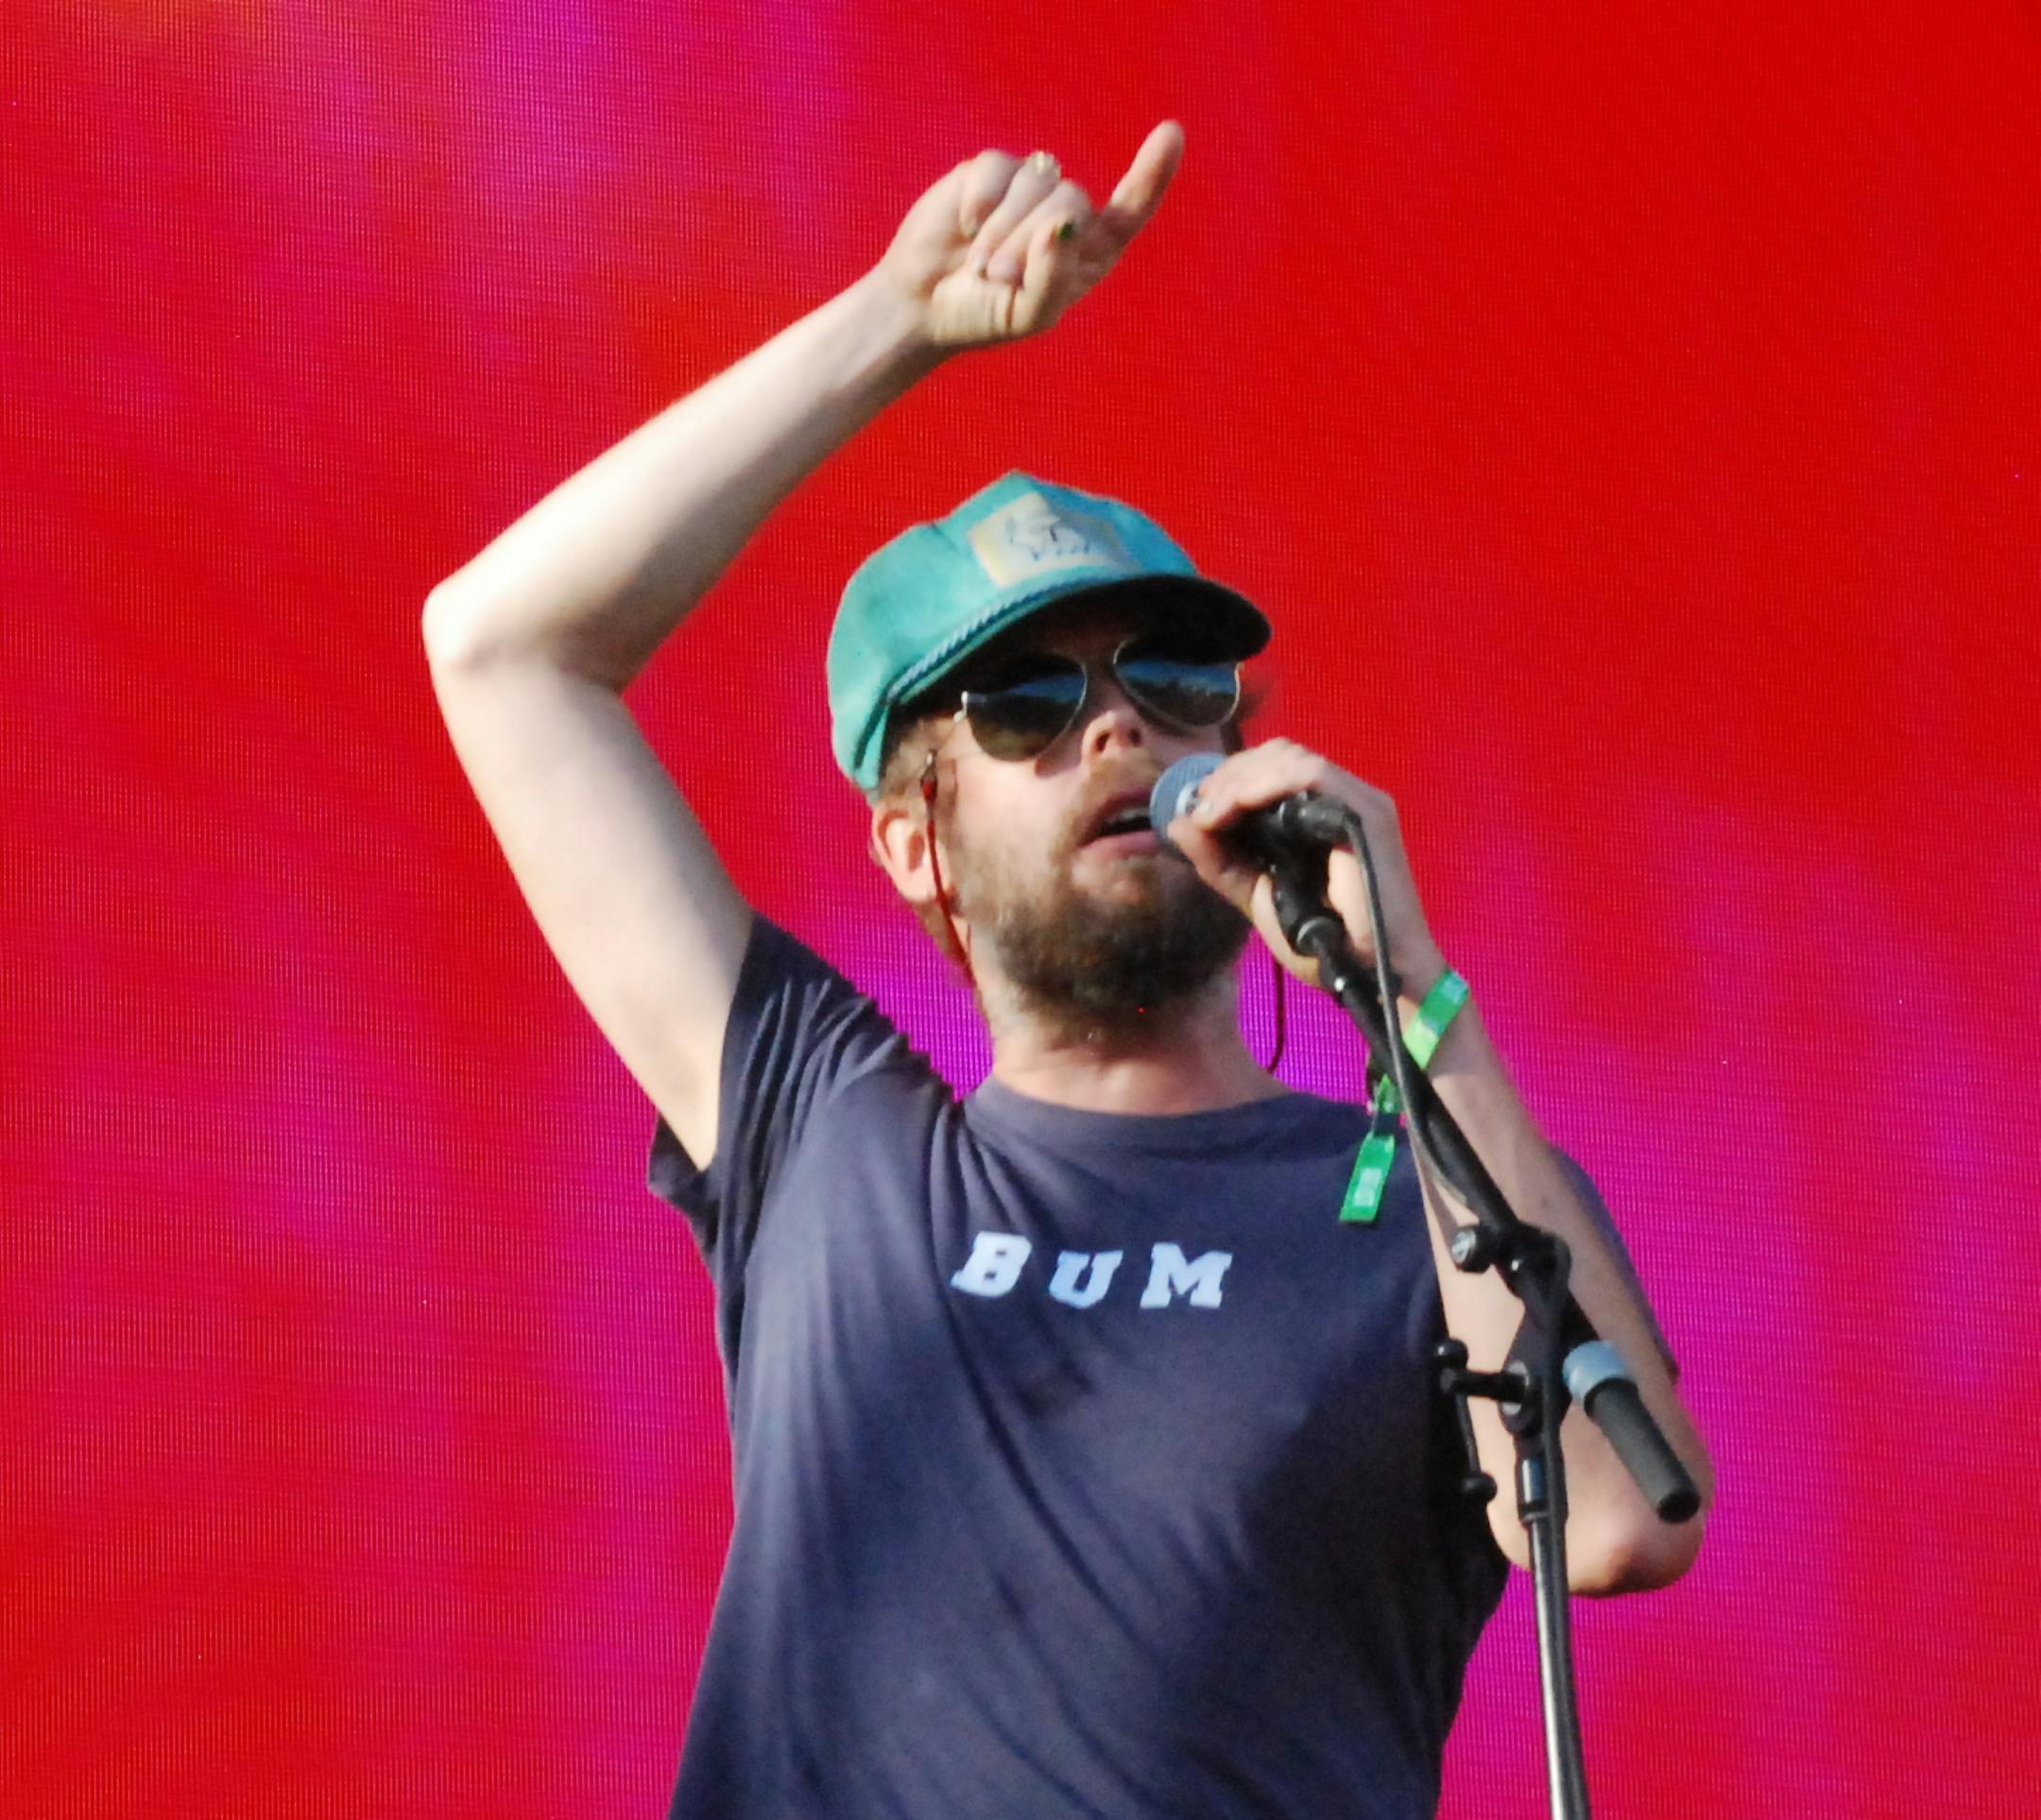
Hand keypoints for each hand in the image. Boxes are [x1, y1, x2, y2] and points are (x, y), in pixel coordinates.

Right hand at [874, 122, 1182, 349]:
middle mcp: (1066, 215)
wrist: (922, 304)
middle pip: (1074, 201)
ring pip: (1037, 183)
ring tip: (978, 264)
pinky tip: (965, 227)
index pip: (1130, 211)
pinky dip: (980, 203)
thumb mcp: (1026, 315)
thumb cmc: (983, 316)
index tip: (1170, 134)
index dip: (1152, 174)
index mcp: (1089, 253)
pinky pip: (998, 169)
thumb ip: (1052, 279)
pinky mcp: (992, 171)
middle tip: (999, 277)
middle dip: (1032, 241)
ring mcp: (1030, 188)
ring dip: (1003, 231)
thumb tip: (1061, 226)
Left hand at [1165, 740, 1450, 998]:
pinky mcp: (1366, 812)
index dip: (1230, 778)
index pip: (1273, 768)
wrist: (1371, 974)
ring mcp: (1358, 801)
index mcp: (1321, 814)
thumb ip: (1220, 862)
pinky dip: (1264, 784)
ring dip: (1240, 779)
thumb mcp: (1257, 894)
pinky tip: (1234, 806)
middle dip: (1229, 775)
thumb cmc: (1325, 942)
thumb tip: (1177, 823)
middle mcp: (1342, 798)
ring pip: (1290, 757)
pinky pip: (1311, 775)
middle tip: (1200, 810)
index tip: (1196, 808)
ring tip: (1211, 812)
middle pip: (1278, 754)